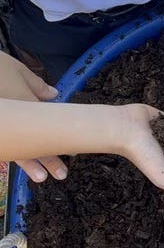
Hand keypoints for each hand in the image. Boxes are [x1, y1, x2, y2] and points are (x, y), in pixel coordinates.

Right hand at [0, 51, 66, 181]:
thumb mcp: (18, 70)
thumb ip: (36, 85)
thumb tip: (53, 95)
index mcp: (26, 105)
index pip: (47, 127)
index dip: (60, 139)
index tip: (73, 151)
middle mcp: (14, 121)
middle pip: (33, 143)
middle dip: (48, 159)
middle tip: (62, 174)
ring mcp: (2, 129)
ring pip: (15, 150)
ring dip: (28, 164)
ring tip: (41, 177)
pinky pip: (2, 148)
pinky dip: (7, 154)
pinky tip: (7, 163)